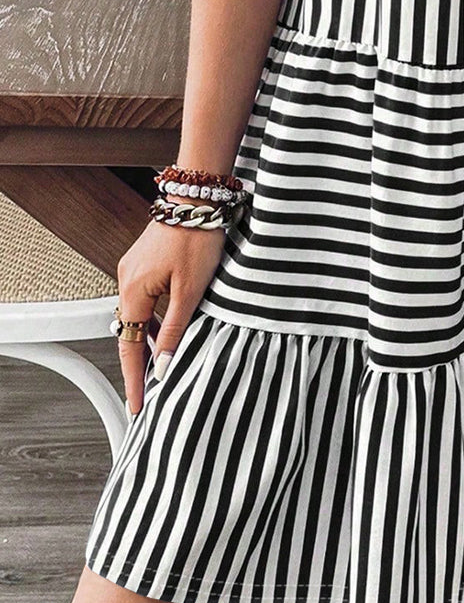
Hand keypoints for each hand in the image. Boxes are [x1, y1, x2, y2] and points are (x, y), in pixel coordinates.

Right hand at [116, 221, 224, 413]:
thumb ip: (176, 330)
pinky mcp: (146, 262)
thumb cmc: (196, 237)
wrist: (197, 198)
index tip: (137, 405)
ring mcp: (134, 270)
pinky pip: (144, 300)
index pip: (129, 347)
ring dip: (149, 340)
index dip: (134, 379)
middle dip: (140, 363)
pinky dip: (154, 319)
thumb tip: (166, 364)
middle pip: (129, 333)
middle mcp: (127, 281)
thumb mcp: (190, 291)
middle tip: (151, 392)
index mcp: (133, 291)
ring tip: (163, 366)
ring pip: (138, 316)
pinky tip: (168, 329)